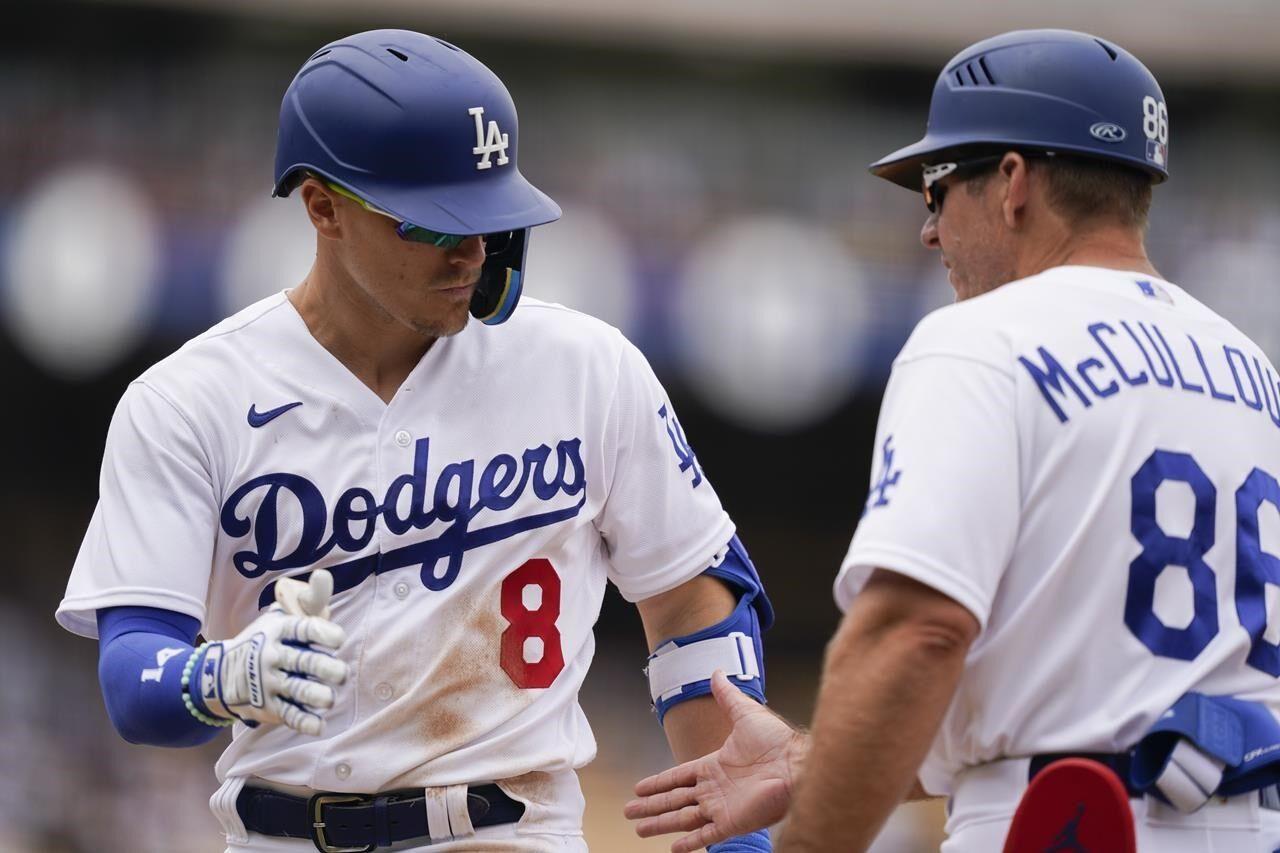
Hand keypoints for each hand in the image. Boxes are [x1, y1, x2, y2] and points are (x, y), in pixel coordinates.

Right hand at [195, 570, 347, 735]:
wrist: (219, 675)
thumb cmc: (268, 641)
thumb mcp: (283, 618)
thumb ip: (310, 601)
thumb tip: (324, 575)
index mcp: (279, 630)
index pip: (303, 628)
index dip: (323, 632)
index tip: (339, 639)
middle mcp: (272, 655)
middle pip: (303, 661)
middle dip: (326, 669)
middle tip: (340, 673)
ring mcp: (268, 682)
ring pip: (297, 690)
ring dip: (317, 696)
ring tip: (329, 698)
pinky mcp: (268, 707)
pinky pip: (289, 715)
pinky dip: (304, 722)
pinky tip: (319, 724)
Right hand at [625, 671, 805, 852]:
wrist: (798, 763)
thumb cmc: (777, 740)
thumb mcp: (746, 712)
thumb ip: (727, 696)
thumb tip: (716, 672)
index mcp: (715, 765)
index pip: (678, 776)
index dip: (658, 782)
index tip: (640, 787)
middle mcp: (715, 788)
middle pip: (674, 799)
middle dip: (651, 805)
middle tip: (629, 811)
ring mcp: (722, 807)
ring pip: (683, 818)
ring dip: (660, 824)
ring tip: (639, 829)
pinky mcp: (732, 822)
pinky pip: (705, 836)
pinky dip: (689, 843)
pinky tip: (672, 848)